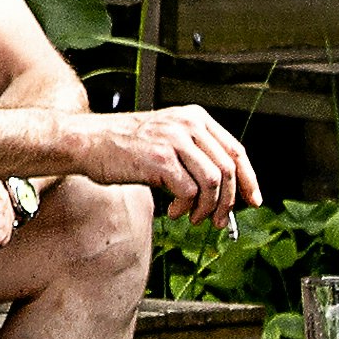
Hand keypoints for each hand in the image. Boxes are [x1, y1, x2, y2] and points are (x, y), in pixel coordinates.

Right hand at [61, 102, 257, 219]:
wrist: (87, 142)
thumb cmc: (124, 146)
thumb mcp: (167, 138)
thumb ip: (195, 154)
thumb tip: (224, 190)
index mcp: (194, 118)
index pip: (236, 150)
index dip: (248, 179)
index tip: (252, 201)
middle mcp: (188, 125)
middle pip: (228, 168)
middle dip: (228, 201)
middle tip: (218, 221)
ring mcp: (173, 140)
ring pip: (213, 181)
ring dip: (208, 208)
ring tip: (193, 218)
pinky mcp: (160, 160)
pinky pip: (189, 191)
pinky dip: (186, 207)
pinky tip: (174, 211)